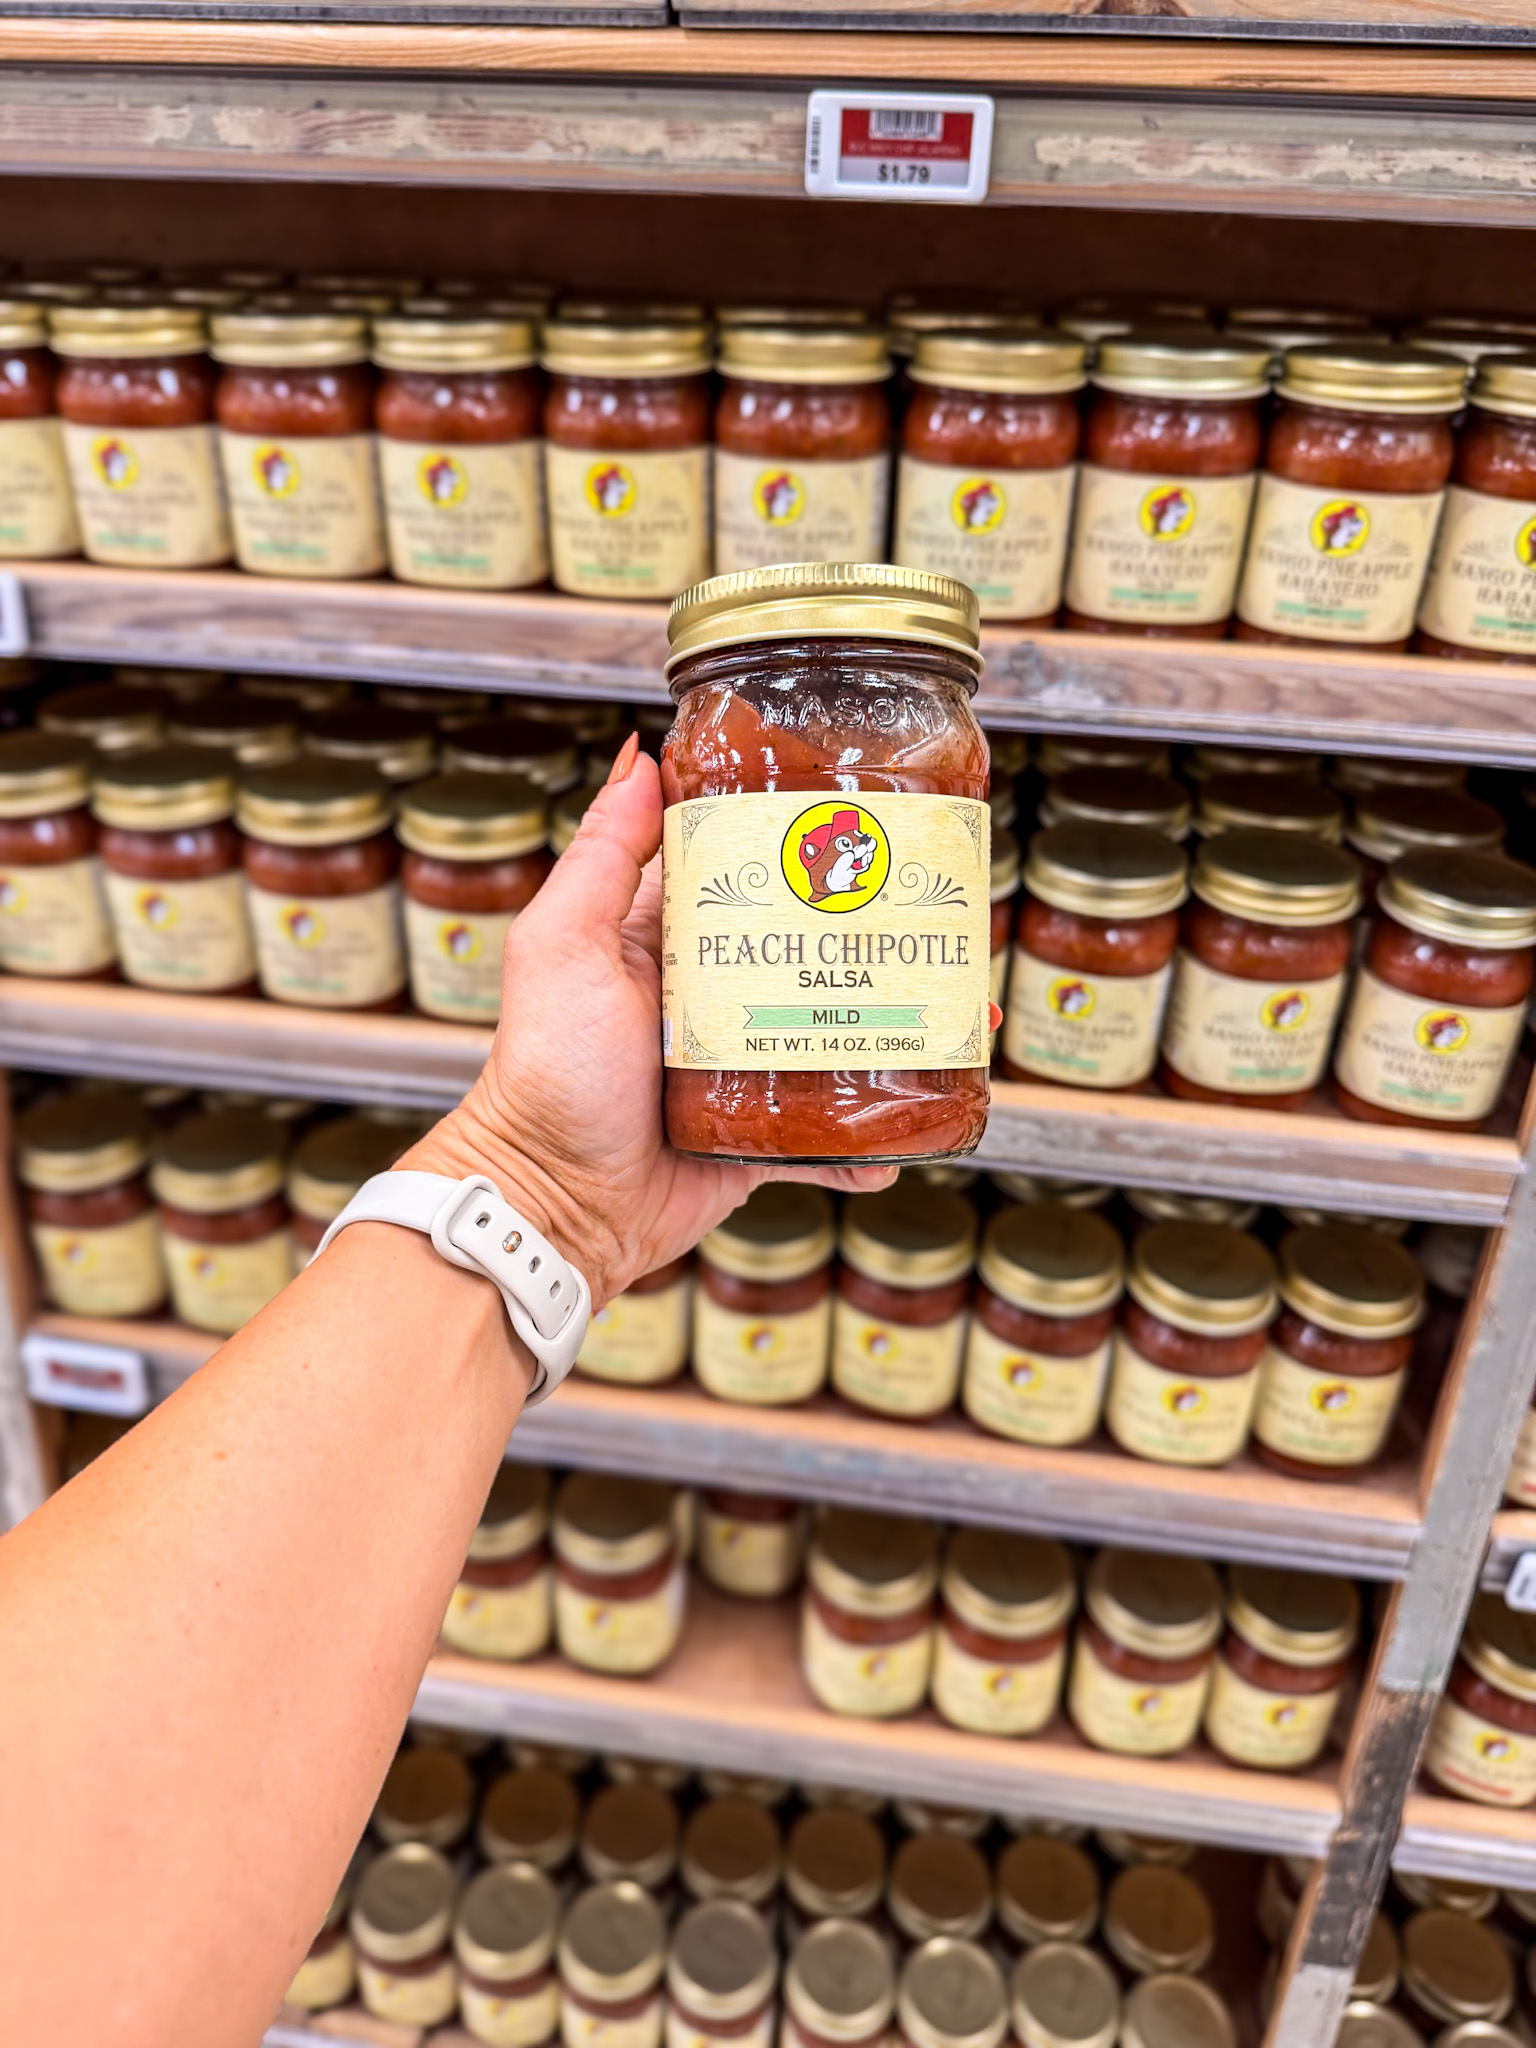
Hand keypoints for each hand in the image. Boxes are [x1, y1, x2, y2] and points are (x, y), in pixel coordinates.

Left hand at [404, 734, 896, 1307]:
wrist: (555, 1205)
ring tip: (954, 1010)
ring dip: (894, 1026)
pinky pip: (829, 1133)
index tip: (856, 809)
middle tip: (931, 907)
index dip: (795, 839)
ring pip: (832, 1033)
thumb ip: (601, 854)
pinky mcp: (757, 1137)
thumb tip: (640, 759)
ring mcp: (739, 1068)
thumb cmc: (545, 1074)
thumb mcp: (564, 944)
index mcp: (663, 941)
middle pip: (805, 947)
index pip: (738, 869)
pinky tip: (912, 1123)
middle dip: (870, 932)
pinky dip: (871, 1135)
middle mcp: (708, 999)